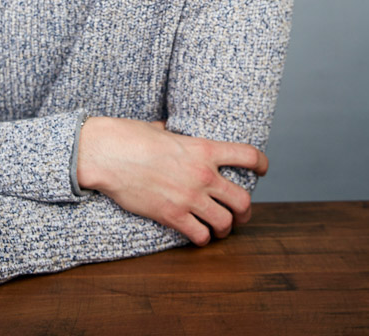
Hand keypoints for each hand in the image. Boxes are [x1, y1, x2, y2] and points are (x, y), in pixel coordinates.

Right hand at [77, 118, 267, 245]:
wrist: (105, 154)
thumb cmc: (127, 136)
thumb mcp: (158, 128)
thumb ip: (173, 133)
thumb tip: (170, 130)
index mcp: (203, 149)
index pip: (248, 155)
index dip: (261, 164)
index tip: (263, 169)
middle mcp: (203, 174)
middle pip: (244, 200)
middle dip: (245, 211)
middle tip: (240, 214)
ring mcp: (189, 197)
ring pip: (226, 223)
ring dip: (225, 228)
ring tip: (220, 229)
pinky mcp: (172, 215)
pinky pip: (201, 236)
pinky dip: (202, 238)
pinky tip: (197, 235)